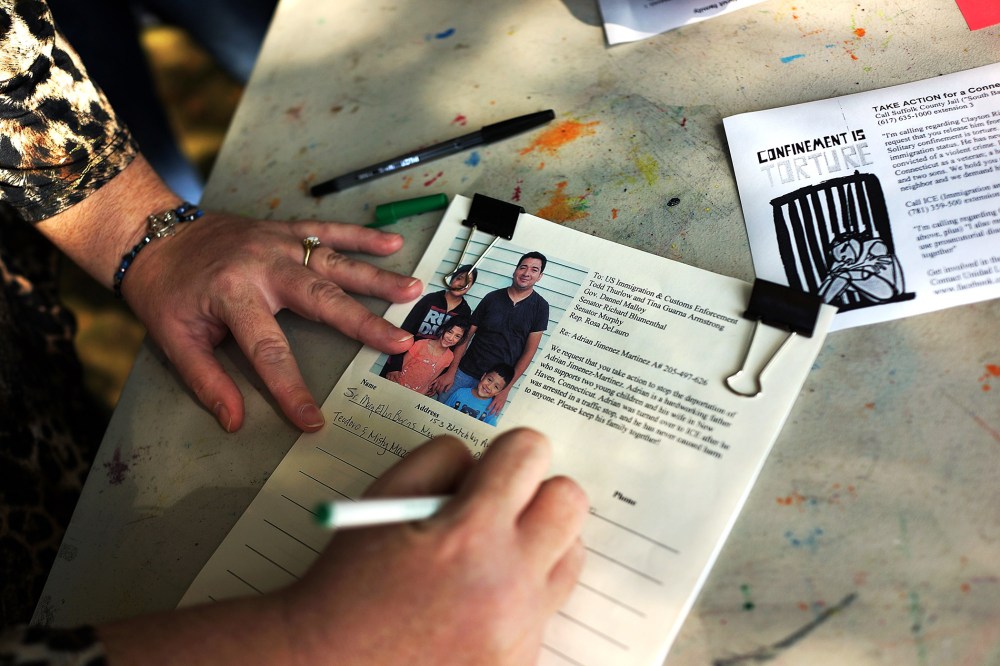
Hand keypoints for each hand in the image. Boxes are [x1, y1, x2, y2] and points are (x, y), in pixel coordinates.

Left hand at [125, 211, 422, 431]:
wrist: (153, 232)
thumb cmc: (165, 291)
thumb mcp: (173, 341)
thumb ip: (206, 380)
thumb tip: (235, 421)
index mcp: (232, 295)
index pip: (269, 351)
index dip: (291, 389)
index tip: (314, 421)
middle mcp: (263, 266)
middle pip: (321, 298)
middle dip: (363, 322)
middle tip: (399, 342)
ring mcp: (278, 243)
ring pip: (334, 262)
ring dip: (376, 277)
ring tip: (414, 289)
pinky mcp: (285, 230)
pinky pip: (328, 231)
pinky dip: (361, 235)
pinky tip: (393, 243)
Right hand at [282, 428, 587, 664]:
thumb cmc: (349, 585)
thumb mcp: (381, 501)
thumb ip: (439, 463)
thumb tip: (484, 459)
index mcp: (469, 534)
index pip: (530, 454)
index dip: (510, 450)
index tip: (498, 463)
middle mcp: (508, 583)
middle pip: (568, 500)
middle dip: (536, 492)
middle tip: (502, 505)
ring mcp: (521, 629)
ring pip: (570, 554)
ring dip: (538, 543)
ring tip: (491, 556)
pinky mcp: (522, 661)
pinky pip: (547, 605)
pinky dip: (521, 595)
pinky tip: (476, 604)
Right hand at [431, 367, 456, 394]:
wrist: (450, 373)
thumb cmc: (451, 378)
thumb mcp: (451, 384)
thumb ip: (448, 388)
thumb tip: (445, 392)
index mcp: (443, 384)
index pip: (440, 390)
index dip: (439, 393)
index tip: (439, 395)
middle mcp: (440, 382)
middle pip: (436, 388)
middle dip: (436, 392)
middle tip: (436, 393)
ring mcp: (438, 380)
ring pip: (434, 386)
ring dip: (433, 389)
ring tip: (432, 391)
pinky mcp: (437, 378)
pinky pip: (433, 381)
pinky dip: (431, 384)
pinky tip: (429, 386)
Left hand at [488, 385, 511, 414]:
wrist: (506, 390)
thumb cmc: (500, 391)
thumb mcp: (494, 393)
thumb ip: (491, 396)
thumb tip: (488, 398)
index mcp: (496, 399)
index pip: (491, 405)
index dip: (489, 408)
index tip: (486, 410)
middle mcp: (499, 402)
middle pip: (495, 408)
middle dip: (492, 412)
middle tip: (489, 414)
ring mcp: (501, 403)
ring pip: (499, 409)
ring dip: (496, 413)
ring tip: (494, 416)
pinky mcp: (504, 403)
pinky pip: (501, 408)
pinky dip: (500, 411)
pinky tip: (499, 412)